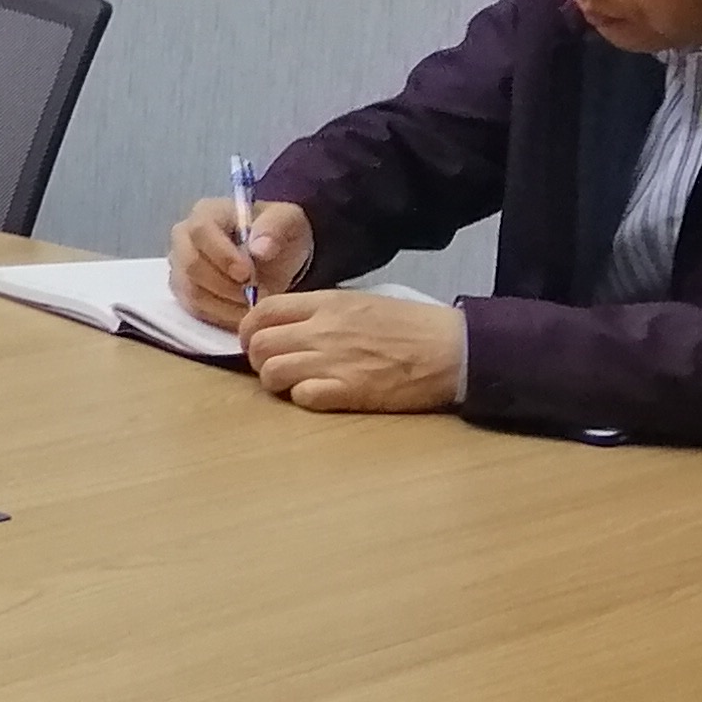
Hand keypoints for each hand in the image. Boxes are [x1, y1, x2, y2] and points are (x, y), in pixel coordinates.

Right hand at [172, 195, 313, 323]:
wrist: (275, 255)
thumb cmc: (278, 232)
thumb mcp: (288, 220)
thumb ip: (275, 228)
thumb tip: (259, 249)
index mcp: (206, 212)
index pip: (201, 231)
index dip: (222, 255)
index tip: (248, 274)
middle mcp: (184, 237)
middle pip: (191, 265)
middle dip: (226, 285)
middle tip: (257, 295)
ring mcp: (180, 266)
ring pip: (192, 291)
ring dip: (226, 304)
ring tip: (255, 305)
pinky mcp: (183, 291)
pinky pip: (195, 309)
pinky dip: (221, 316)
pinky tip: (244, 314)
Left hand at [242, 290, 466, 414]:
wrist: (453, 349)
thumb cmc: (412, 325)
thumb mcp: (362, 302)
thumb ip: (322, 311)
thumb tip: (287, 323)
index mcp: (327, 304)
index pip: (263, 311)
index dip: (249, 329)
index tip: (253, 341)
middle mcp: (323, 330)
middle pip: (260, 344)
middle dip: (258, 359)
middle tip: (273, 366)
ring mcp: (334, 361)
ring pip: (272, 373)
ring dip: (276, 382)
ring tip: (294, 384)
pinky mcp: (348, 391)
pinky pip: (302, 397)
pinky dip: (302, 398)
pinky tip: (318, 395)